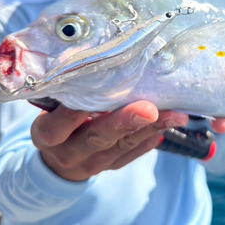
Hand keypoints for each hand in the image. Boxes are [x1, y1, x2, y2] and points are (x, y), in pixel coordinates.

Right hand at [31, 101, 187, 180]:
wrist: (58, 160)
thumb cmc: (57, 120)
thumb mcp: (51, 108)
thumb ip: (68, 93)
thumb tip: (99, 59)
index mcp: (48, 135)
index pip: (59, 125)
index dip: (76, 113)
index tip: (99, 95)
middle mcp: (69, 153)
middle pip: (97, 137)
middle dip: (125, 121)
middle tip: (150, 108)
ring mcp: (93, 163)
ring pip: (123, 145)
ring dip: (152, 128)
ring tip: (176, 114)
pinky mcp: (112, 166)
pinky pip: (134, 152)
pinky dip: (152, 137)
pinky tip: (169, 122)